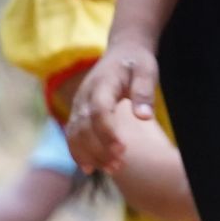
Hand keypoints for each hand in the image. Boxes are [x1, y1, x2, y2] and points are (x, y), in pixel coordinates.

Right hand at [65, 41, 159, 174]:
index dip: (107, 133)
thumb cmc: (137, 62)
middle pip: (84, 127)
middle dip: (100, 150)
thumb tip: (145, 117)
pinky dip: (79, 153)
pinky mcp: (78, 113)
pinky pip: (72, 135)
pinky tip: (91, 169)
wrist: (122, 51)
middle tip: (120, 165)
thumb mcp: (147, 71)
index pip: (99, 111)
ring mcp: (78, 105)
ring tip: (113, 169)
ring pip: (75, 134)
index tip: (122, 150)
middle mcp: (85, 95)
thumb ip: (144, 93)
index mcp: (102, 83)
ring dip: (90, 155)